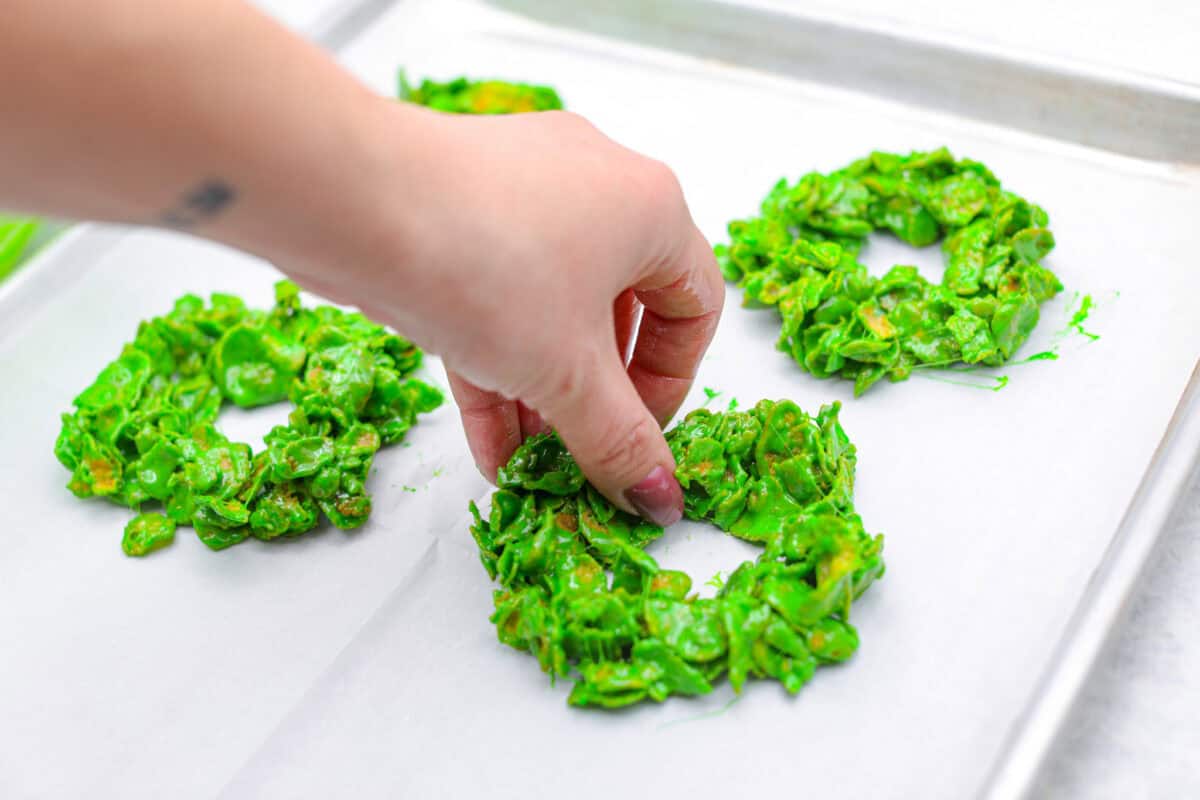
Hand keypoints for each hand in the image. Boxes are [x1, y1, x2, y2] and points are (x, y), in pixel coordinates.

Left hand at [294, 105, 723, 524]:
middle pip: (618, 311)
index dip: (671, 385)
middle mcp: (595, 185)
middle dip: (595, 399)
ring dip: (542, 393)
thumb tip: (659, 499)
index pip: (695, 306)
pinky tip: (488, 444)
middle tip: (578, 456)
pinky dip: (496, 365)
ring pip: (549, 309)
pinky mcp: (458, 210)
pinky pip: (495, 296)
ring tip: (528, 462)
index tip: (636, 438)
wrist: (348, 199)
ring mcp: (521, 190)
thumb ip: (620, 442)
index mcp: (650, 207)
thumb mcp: (568, 374)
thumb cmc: (491, 270)